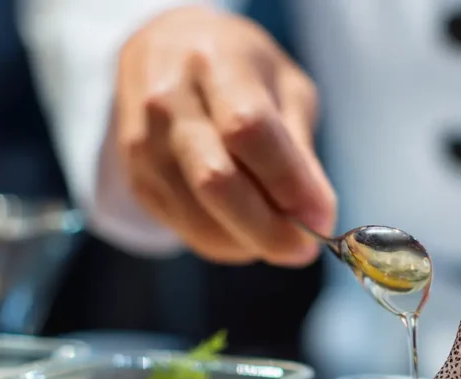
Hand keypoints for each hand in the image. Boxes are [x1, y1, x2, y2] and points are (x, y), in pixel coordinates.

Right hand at [114, 6, 335, 265]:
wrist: (163, 49)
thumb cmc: (239, 69)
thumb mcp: (285, 87)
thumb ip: (299, 149)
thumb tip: (316, 217)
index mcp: (215, 64)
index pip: (249, 131)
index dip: (289, 183)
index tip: (322, 219)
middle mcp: (169, 102)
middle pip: (217, 182)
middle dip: (269, 230)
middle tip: (304, 248)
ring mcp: (144, 144)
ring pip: (200, 218)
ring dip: (249, 242)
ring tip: (278, 235)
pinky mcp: (137, 180)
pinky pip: (187, 230)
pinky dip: (226, 242)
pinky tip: (246, 228)